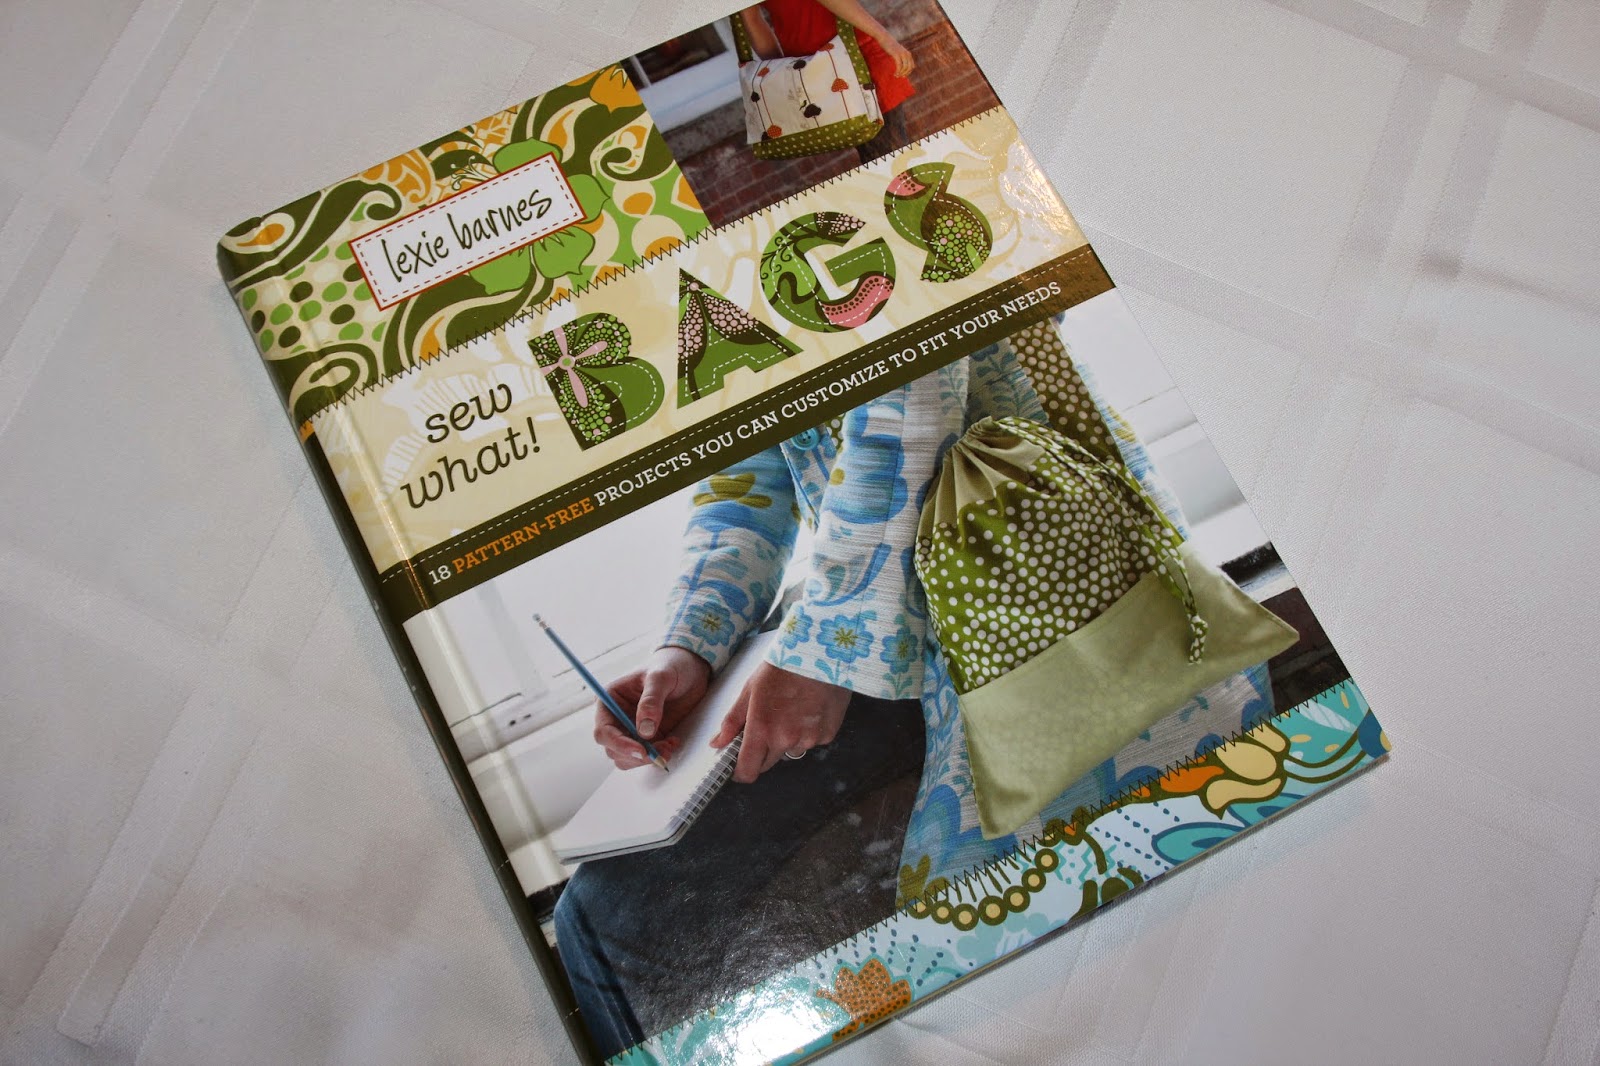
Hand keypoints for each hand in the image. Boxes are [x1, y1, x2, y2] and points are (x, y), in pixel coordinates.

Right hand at [593, 646, 711, 770]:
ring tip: (669, 745)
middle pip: (613, 749)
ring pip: (628, 757)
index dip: (619, 744)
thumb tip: (644, 731)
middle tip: (660, 752)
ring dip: (648, 758)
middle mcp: (616, 717)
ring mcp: (631, 729)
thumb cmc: (670, 666)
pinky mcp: (647, 738)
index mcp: (610, 700)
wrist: (689, 670)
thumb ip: (651, 701)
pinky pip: (646, 756)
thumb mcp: (661, 677)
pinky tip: (672, 742)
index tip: (641, 750)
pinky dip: (658, 755)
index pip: (603, 730)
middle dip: (636, 755)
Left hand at [711, 663, 849, 782]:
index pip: (748, 770)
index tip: (741, 766)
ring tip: (792, 712)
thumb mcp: (750, 690)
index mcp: (762, 729)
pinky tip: (809, 710)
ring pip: (791, 752)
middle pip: (769, 763)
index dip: (742, 772)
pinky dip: (809, 732)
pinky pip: (812, 742)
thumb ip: (732, 721)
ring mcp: (808, 739)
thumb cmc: (782, 667)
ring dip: (788, 741)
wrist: (819, 653)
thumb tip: (717, 743)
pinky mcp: (827, 734)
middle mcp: (785, 740)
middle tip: (768, 724)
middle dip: (764, 750)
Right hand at [877, 34, 913, 78]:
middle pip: (909, 68)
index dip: (908, 72)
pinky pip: (899, 66)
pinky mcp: (897, 55)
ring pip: (905, 67)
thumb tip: (902, 66)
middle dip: (905, 74)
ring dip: (901, 73)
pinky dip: (898, 71)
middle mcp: (907, 54)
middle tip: (899, 76)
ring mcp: (902, 54)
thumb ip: (901, 57)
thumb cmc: (890, 46)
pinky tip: (895, 73)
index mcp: (908, 54)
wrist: (885, 38)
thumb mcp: (898, 52)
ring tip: (896, 75)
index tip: (902, 76)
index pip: (912, 66)